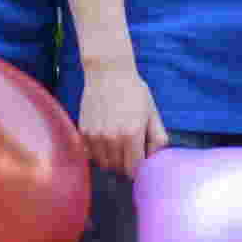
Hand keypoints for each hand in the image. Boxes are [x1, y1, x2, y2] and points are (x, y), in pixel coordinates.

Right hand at [77, 59, 167, 176]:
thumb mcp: (152, 112)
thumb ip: (157, 137)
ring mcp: (95, 136)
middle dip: (126, 165)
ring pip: (103, 163)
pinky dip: (98, 153)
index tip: (140, 162)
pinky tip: (106, 140)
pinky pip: (91, 154)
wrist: (107, 72)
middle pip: (118, 168)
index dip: (139, 169)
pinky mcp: (83, 132)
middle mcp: (112, 139)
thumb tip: (155, 157)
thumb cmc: (133, 91)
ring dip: (112, 160)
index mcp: (132, 134)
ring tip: (118, 146)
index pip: (134, 169)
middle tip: (130, 152)